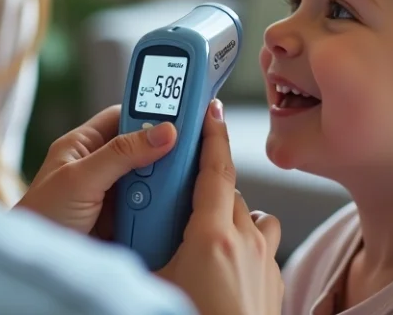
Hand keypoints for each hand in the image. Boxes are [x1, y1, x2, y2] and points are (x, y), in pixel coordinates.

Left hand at [16, 105, 176, 235]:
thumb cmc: (42, 217)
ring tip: (184, 182)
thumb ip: (120, 153)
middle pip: (142, 148)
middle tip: (189, 153)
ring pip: (149, 178)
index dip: (151, 114)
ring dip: (164, 182)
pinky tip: (176, 207)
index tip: (181, 115)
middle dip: (163, 152)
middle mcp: (98, 165)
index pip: (123, 116)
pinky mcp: (121, 219)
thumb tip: (163, 131)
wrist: (36, 269)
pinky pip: (149, 205)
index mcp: (83, 145)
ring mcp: (111, 193)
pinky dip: (162, 207)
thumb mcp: (81, 179)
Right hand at [157, 100, 283, 314]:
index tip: (209, 109)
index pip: (215, 168)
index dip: (211, 133)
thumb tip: (117, 230)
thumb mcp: (153, 283)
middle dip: (205, 186)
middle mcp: (245, 242)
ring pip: (253, 216)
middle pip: (228, 191)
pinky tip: (224, 265)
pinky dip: (246, 243)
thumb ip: (138, 251)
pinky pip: (263, 245)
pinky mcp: (275, 282)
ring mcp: (266, 261)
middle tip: (178, 194)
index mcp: (211, 236)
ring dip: (232, 214)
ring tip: (204, 232)